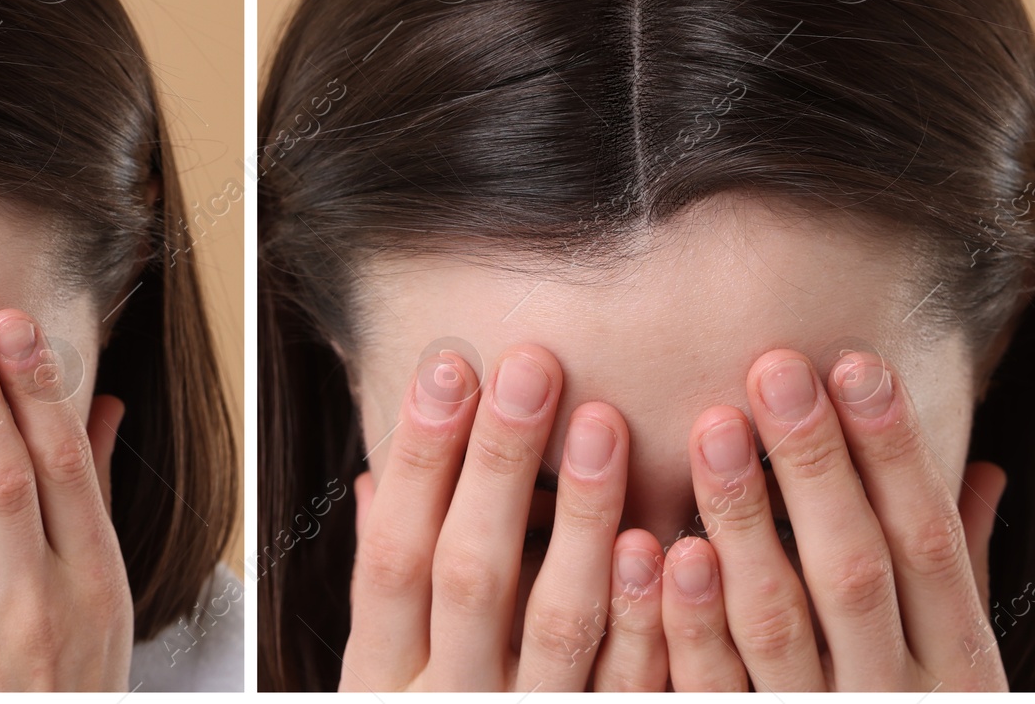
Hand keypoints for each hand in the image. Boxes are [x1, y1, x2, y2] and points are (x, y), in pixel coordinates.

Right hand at [340, 345, 653, 690]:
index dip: (422, 458)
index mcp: (381, 678)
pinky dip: (645, 620)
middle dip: (497, 464)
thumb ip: (390, 586)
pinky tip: (660, 545)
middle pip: (468, 573)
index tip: (451, 364)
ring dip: (580, 522)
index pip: (392, 553)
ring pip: (555, 626)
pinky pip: (627, 690)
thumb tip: (374, 481)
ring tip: (605, 425)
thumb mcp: (386, 674)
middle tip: (532, 365)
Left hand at [658, 349, 1006, 690]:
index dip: (893, 454)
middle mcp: (888, 696)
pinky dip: (681, 619)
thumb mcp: (950, 664)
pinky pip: (704, 686)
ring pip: (775, 621)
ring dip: (741, 522)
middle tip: (772, 371)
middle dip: (813, 465)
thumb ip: (949, 577)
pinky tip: (658, 548)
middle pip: (852, 570)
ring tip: (710, 432)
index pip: (928, 545)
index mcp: (952, 668)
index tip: (855, 364)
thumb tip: (979, 472)